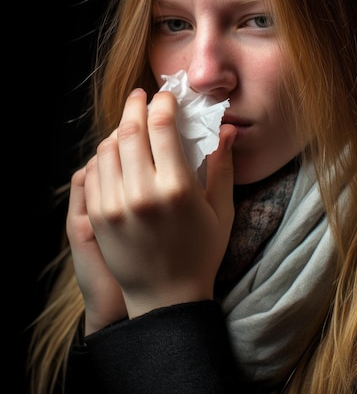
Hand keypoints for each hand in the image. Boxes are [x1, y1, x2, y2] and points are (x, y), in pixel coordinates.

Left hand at [71, 87, 236, 322]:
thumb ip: (222, 165)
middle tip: (140, 96)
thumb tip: (226, 127)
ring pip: (108, 148)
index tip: (166, 96)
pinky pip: (93, 172)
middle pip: (130, 130)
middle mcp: (142, 193)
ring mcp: (114, 205)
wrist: (165, 298)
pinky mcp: (96, 217)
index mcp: (177, 189)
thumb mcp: (220, 210)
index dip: (163, 103)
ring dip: (118, 129)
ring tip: (129, 124)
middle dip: (135, 105)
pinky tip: (115, 152)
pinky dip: (103, 156)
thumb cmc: (200, 253)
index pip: (161, 127)